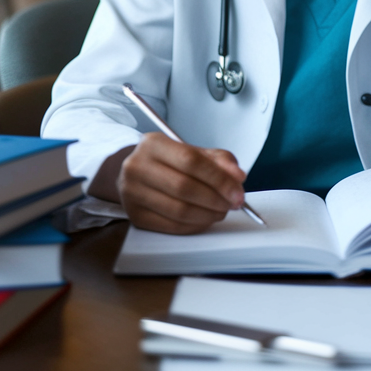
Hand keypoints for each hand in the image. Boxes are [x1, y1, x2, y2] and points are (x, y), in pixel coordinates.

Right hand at [115, 133, 246, 233]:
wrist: (135, 172)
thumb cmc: (168, 162)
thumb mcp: (192, 152)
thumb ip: (218, 160)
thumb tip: (237, 176)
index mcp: (153, 144)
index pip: (190, 161)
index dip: (218, 179)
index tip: (237, 191)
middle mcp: (137, 167)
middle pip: (184, 187)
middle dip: (216, 199)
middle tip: (233, 203)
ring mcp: (132, 193)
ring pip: (179, 210)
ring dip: (208, 215)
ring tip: (221, 211)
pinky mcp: (135, 215)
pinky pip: (172, 226)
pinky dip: (195, 225)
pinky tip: (205, 219)